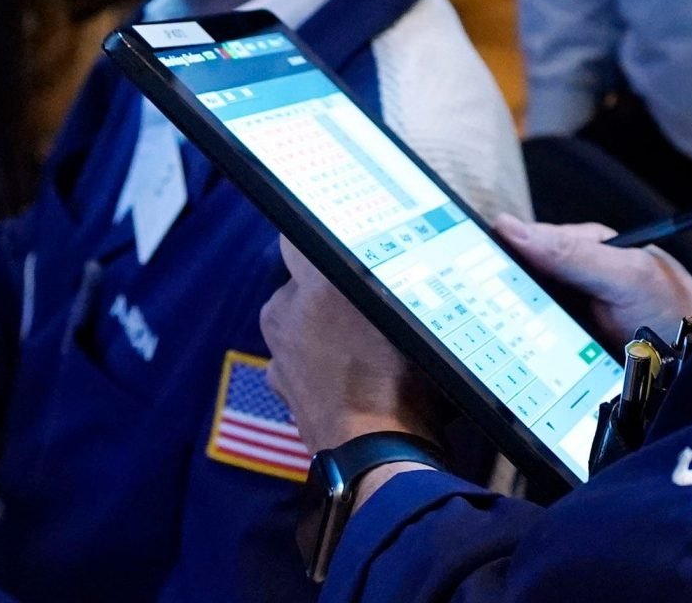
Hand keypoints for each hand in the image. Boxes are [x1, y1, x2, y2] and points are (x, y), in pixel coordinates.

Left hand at [260, 238, 441, 453]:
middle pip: (302, 279)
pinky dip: (312, 360)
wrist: (379, 456)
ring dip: (318, 323)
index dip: (322, 235)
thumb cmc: (408, 385)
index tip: (342, 242)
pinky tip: (344, 375)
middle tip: (363, 299)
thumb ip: (394, 285)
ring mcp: (277, 348)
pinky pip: (293, 356)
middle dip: (325, 286)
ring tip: (358, 346)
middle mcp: (286, 307)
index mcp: (319, 283)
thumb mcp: (415, 322)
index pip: (301, 233)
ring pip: (296, 318)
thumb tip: (399, 260)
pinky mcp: (276, 382)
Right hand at [492, 216, 691, 348]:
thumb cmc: (677, 311)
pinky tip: (515, 362)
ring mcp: (573, 319)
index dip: (493, 253)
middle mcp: (575, 282)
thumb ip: (572, 253)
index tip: (463, 265)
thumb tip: (510, 228)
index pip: (524, 244)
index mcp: (585, 250)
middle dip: (498, 296)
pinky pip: (538, 352)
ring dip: (510, 329)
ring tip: (490, 337)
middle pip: (519, 285)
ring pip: (524, 320)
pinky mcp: (573, 355)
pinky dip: (526, 357)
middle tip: (476, 309)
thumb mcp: (624, 275)